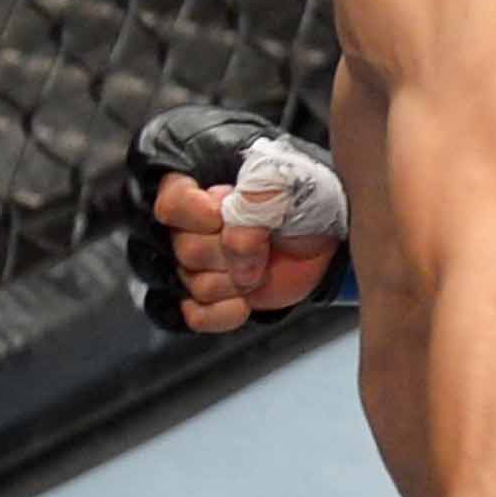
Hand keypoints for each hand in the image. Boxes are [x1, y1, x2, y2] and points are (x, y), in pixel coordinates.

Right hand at [144, 177, 343, 331]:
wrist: (325, 238)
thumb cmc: (302, 201)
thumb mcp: (284, 180)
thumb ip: (252, 201)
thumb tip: (232, 244)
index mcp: (200, 191)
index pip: (170, 205)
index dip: (194, 214)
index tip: (221, 214)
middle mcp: (191, 230)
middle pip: (185, 250)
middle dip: (231, 252)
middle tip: (260, 241)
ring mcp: (198, 268)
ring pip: (196, 284)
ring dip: (238, 282)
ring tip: (260, 266)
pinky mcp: (210, 300)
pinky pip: (197, 315)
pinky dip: (225, 312)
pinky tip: (245, 300)